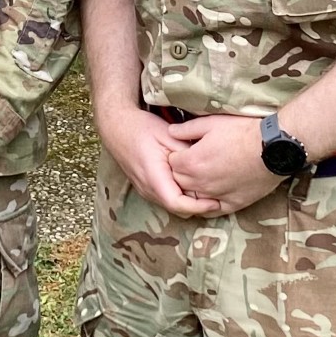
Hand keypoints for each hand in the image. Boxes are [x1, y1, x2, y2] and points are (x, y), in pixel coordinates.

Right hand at [95, 104, 218, 217]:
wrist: (117, 127)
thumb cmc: (142, 128)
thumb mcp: (169, 135)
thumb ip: (187, 154)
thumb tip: (207, 168)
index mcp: (154, 177)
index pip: (178, 204)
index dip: (198, 207)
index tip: (216, 201)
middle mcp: (147, 189)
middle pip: (177, 209)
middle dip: (198, 207)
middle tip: (218, 197)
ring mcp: (145, 190)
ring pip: (171, 206)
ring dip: (189, 203)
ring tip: (209, 192)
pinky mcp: (146, 188)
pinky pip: (166, 199)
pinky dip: (180, 197)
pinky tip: (192, 186)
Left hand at [167, 114, 278, 212]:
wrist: (273, 147)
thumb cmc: (243, 132)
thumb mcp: (212, 123)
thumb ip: (187, 129)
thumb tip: (170, 131)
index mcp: (191, 162)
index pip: (171, 163)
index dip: (177, 155)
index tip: (185, 150)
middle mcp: (200, 182)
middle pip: (179, 181)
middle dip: (181, 172)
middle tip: (192, 162)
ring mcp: (215, 195)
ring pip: (193, 197)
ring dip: (193, 188)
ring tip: (203, 177)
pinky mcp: (232, 203)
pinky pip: (213, 210)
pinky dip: (208, 205)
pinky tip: (210, 197)